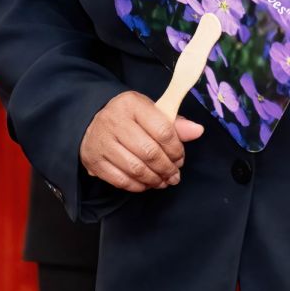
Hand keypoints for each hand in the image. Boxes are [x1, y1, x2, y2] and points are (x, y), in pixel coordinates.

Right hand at [80, 91, 203, 190]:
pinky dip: (137, 186)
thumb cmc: (129, 117)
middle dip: (167, 168)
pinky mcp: (94, 160)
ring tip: (164, 181)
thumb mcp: (151, 112)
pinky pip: (120, 180)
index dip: (176, 149)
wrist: (91, 121)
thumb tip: (198, 131)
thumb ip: (174, 124)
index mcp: (132, 104)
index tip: (180, 158)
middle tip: (174, 175)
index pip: (162, 130)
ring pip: (135, 168)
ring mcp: (102, 141)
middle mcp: (114, 121)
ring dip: (155, 179)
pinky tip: (147, 184)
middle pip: (149, 152)